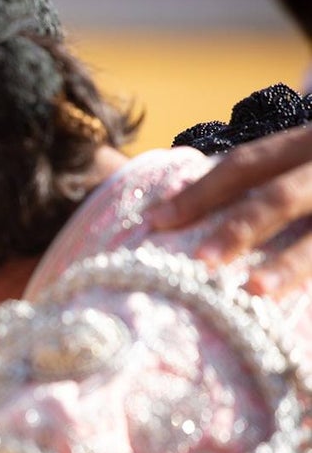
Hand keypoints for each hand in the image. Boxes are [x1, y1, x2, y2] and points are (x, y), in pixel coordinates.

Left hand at [147, 124, 311, 295]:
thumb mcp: (302, 160)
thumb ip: (262, 181)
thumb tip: (175, 218)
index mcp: (306, 143)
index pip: (246, 165)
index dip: (200, 193)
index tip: (155, 222)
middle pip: (282, 195)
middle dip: (240, 226)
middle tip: (199, 261)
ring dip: (291, 262)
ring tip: (255, 290)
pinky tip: (295, 308)